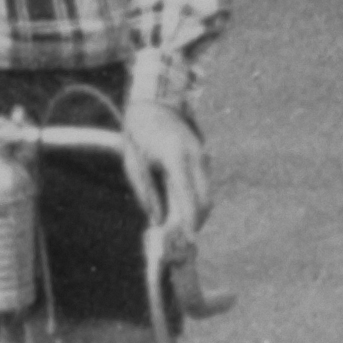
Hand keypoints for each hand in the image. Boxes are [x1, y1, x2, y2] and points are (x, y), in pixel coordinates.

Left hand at [123, 98, 212, 235]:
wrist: (154, 104)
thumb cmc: (139, 134)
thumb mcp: (134, 164)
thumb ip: (146, 193)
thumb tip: (157, 220)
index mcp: (176, 158)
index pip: (189, 197)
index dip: (191, 221)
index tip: (189, 239)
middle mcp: (196, 157)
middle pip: (206, 199)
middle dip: (197, 221)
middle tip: (183, 238)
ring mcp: (203, 155)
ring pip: (208, 192)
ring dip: (198, 211)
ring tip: (181, 226)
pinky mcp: (204, 156)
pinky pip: (204, 184)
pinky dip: (197, 198)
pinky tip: (182, 207)